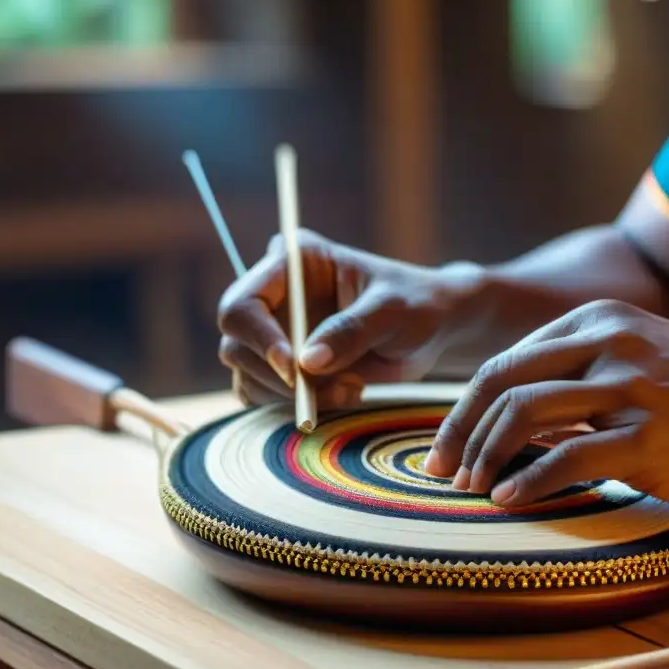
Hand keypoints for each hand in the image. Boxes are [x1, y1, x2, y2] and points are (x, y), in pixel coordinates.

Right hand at [217, 229, 479, 406]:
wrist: (432, 329)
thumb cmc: (416, 305)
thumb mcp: (392, 312)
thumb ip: (352, 331)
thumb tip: (308, 363)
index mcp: (291, 262)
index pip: (243, 304)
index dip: (260, 339)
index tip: (296, 370)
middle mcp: (274, 295)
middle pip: (236, 345)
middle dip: (281, 377)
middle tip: (335, 388)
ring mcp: (275, 331)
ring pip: (247, 375)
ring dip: (295, 396)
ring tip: (351, 388)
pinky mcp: (284, 365)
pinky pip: (264, 395)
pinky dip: (299, 406)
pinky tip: (346, 393)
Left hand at [424, 299, 668, 508]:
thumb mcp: (636, 357)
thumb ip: (576, 373)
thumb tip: (509, 416)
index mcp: (598, 320)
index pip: (507, 360)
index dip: (467, 404)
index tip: (451, 441)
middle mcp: (608, 343)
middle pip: (502, 380)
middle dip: (459, 429)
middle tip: (440, 468)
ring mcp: (628, 387)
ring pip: (524, 414)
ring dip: (484, 455)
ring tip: (470, 487)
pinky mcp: (648, 436)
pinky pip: (566, 458)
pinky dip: (527, 482)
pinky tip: (509, 500)